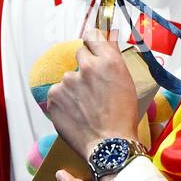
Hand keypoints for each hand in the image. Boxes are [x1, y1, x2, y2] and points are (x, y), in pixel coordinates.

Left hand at [45, 28, 140, 161]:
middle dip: (85, 67)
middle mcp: (86, 66)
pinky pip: (58, 93)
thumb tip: (109, 35)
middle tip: (94, 88)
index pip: (92, 35)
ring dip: (75, 88)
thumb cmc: (123, 117)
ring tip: (86, 107)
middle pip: (80, 55)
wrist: (109, 145)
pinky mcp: (54, 96)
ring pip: (69, 78)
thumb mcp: (126, 82)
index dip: (93, 43)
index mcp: (108, 61)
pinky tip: (76, 114)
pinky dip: (64, 102)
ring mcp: (67, 81)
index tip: (93, 49)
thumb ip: (113, 56)